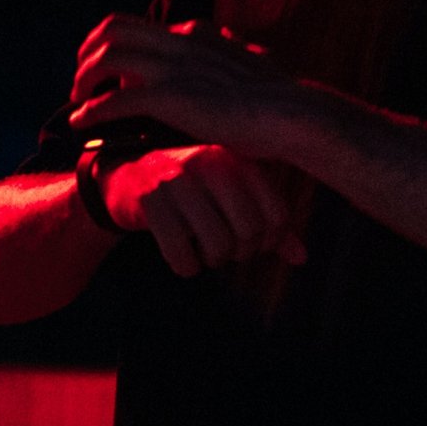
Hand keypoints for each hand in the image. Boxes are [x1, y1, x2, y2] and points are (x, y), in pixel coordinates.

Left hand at [68, 14, 296, 157]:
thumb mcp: (254, 61)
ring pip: (106, 58)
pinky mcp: (169, 98)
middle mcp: (178, 43)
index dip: (114, 46)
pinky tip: (82, 124)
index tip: (107, 70)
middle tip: (81, 80)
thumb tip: (229, 38)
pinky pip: (115, 100)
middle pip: (112, 30)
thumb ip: (233, 49)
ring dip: (84, 78)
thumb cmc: (278, 99)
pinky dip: (92, 110)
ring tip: (78, 100)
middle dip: (88, 52)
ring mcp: (173, 68)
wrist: (291, 115)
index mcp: (194, 35)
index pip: (140, 27)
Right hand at [98, 144, 308, 279]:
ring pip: (218, 244)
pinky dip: (185, 266)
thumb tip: (301, 258)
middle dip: (239, 253)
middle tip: (223, 249)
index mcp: (238, 158)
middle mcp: (211, 163)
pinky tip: (182, 259)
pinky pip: (180, 252)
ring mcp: (178, 179)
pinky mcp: (148, 200)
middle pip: (249, 232)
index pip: (277, 215)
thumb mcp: (232, 196)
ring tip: (201, 251)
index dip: (269, 241)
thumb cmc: (191, 189)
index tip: (252, 243)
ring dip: (211, 260)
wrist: (125, 175)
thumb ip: (268, 222)